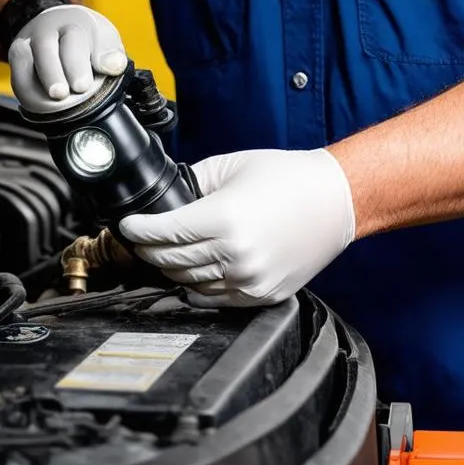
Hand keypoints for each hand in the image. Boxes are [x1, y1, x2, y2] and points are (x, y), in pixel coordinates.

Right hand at [8, 4, 126, 112]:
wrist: (57, 23)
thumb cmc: (85, 37)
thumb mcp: (104, 39)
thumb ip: (111, 53)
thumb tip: (114, 66)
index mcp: (74, 21)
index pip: (73, 39)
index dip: (77, 65)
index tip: (82, 85)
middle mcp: (47, 28)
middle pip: (44, 48)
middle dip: (52, 74)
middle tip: (62, 94)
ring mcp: (28, 41)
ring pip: (23, 59)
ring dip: (34, 86)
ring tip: (49, 104)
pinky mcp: (16, 57)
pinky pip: (16, 75)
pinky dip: (26, 93)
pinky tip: (39, 106)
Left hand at [119, 149, 355, 307]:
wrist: (335, 200)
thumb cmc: (288, 178)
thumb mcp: (233, 166)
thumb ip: (194, 181)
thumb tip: (167, 197)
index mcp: (224, 218)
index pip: (164, 232)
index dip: (139, 229)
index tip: (128, 225)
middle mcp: (234, 254)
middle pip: (172, 259)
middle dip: (149, 247)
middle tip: (141, 237)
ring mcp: (249, 279)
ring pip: (189, 282)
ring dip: (171, 268)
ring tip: (163, 253)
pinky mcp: (262, 295)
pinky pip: (214, 298)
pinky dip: (196, 287)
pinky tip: (189, 272)